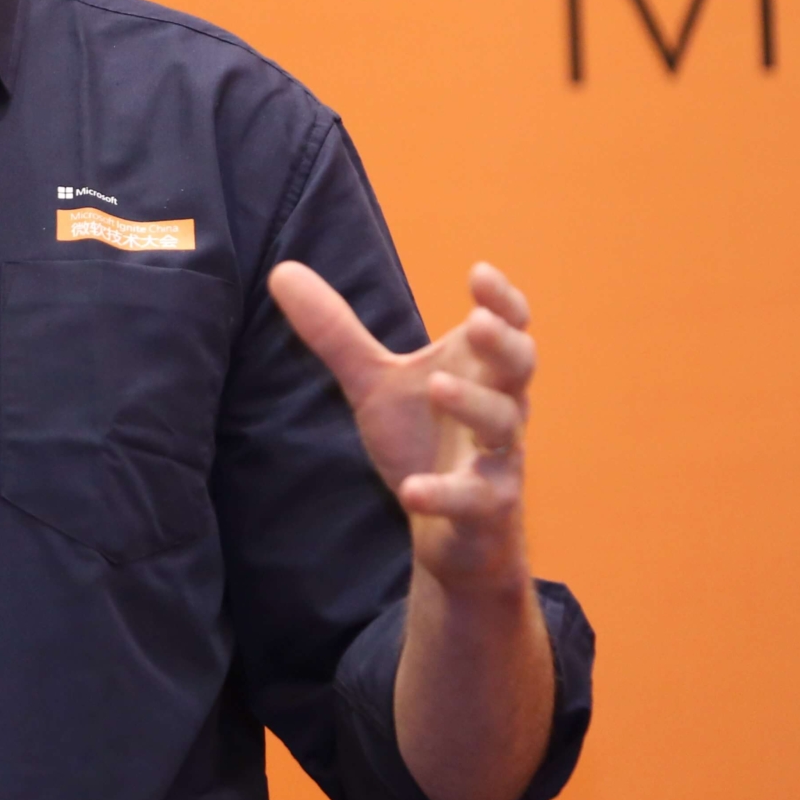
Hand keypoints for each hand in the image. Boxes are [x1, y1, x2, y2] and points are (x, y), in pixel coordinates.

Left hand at [268, 261, 535, 597]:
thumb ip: (336, 332)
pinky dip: (444, 493)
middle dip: (502, 342)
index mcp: (479, 369)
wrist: (450, 528)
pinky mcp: (486, 507)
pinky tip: (412, 491)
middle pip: (519, 366)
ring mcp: (497, 458)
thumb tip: (280, 271)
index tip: (478, 272)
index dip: (500, 300)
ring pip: (502, 425)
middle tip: (474, 322)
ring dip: (473, 403)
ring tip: (438, 384)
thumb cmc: (422, 440)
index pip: (506, 324)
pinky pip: (474, 498)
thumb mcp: (373, 382)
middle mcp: (498, 405)